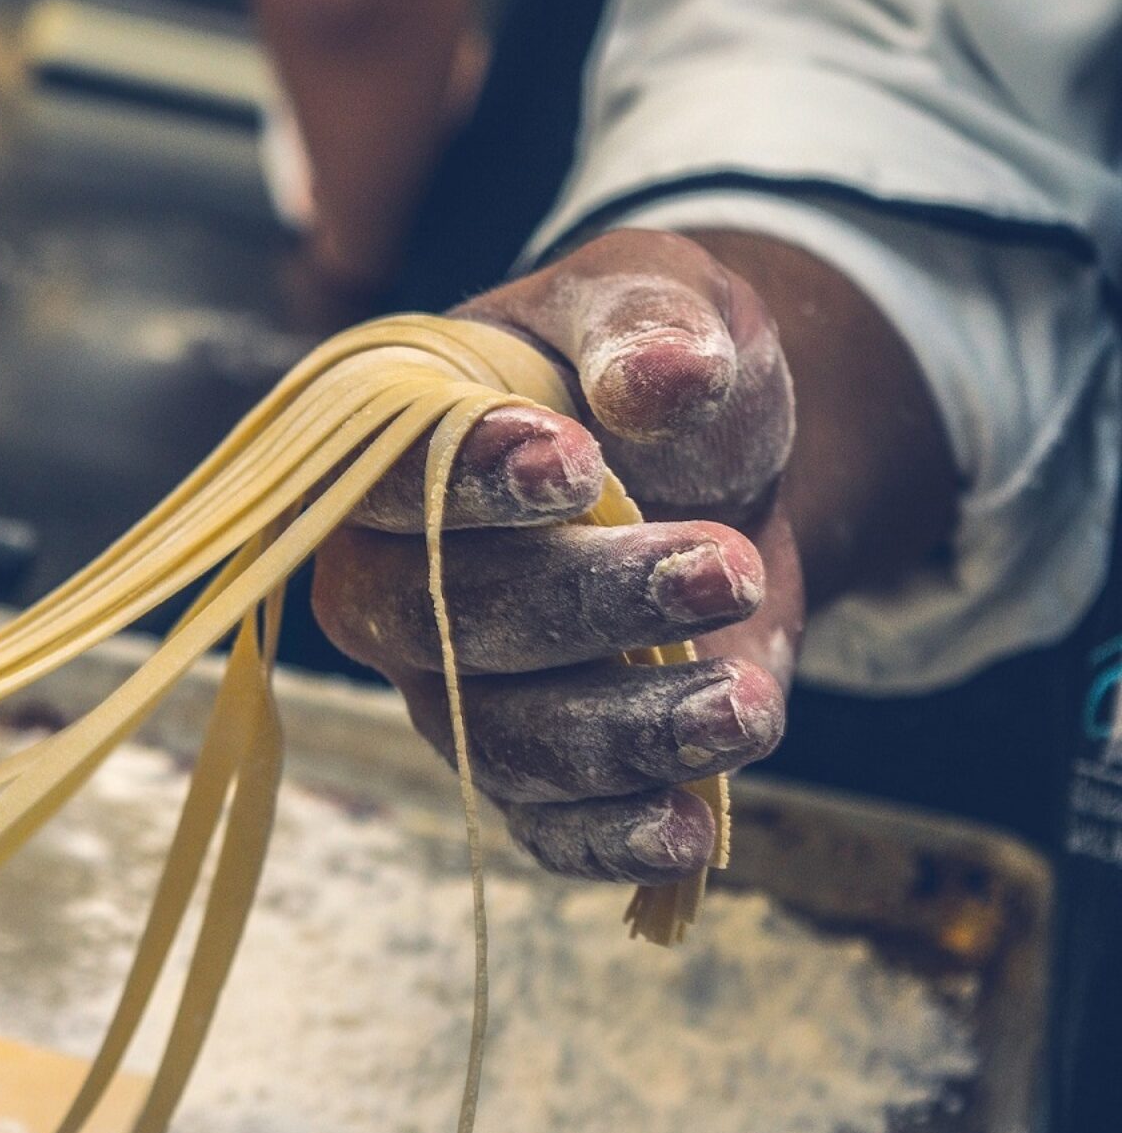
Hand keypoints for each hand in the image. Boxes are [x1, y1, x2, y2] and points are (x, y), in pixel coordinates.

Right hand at [313, 229, 800, 882]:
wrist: (713, 465)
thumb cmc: (648, 364)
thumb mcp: (656, 294)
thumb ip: (647, 320)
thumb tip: (665, 377)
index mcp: (387, 450)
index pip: (386, 481)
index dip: (470, 486)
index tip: (579, 466)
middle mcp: (389, 580)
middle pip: (441, 624)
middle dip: (584, 606)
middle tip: (723, 566)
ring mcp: (447, 685)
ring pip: (499, 739)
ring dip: (624, 730)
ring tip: (745, 703)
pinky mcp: (523, 766)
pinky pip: (541, 825)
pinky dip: (609, 838)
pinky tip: (691, 827)